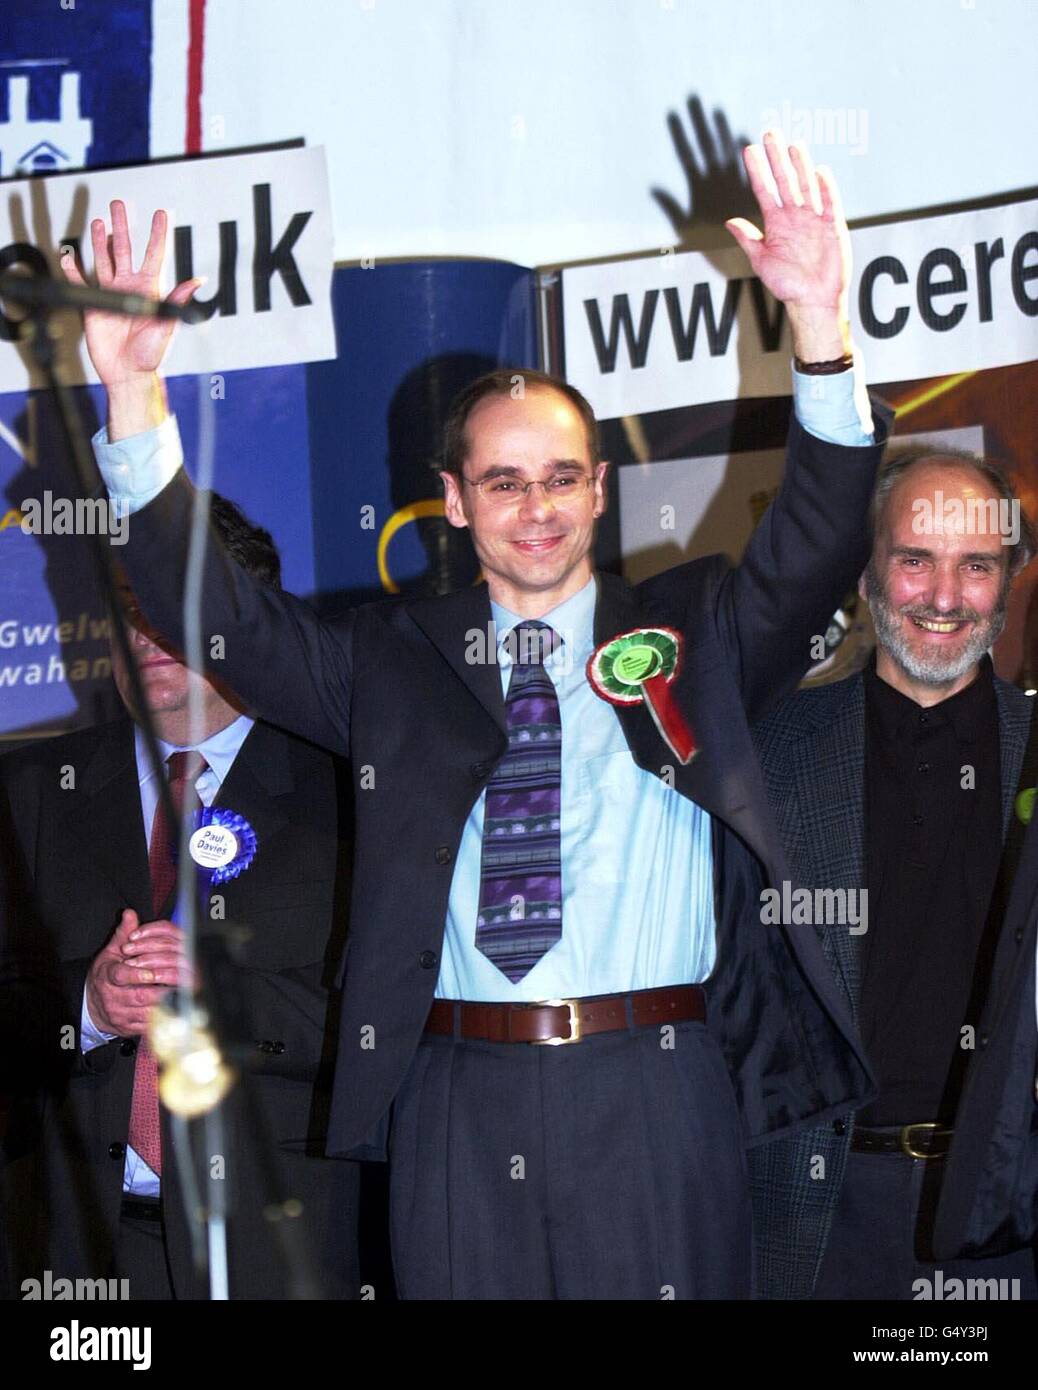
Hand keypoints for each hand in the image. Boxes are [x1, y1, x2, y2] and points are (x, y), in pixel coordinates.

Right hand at [60, 201, 201, 437]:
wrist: (127, 373)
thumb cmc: (150, 354)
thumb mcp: (167, 324)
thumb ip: (178, 299)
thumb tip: (198, 280)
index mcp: (151, 289)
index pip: (155, 254)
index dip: (159, 233)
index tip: (163, 212)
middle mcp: (131, 286)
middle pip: (126, 248)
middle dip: (123, 225)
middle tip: (120, 204)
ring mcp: (111, 293)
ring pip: (105, 258)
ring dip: (101, 240)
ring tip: (100, 221)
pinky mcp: (94, 304)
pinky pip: (82, 281)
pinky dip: (74, 268)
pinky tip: (69, 254)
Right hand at [85, 908, 192, 1037]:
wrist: (92, 1006)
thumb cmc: (106, 976)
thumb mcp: (110, 953)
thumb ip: (123, 934)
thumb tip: (130, 914)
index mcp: (108, 976)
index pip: (121, 976)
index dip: (137, 974)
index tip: (152, 972)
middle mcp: (113, 997)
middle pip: (139, 995)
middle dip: (162, 989)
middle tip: (183, 983)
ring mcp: (121, 1015)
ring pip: (147, 1012)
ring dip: (168, 1004)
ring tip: (185, 995)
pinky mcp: (129, 1028)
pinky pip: (148, 1026)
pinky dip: (164, 1018)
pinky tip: (177, 1010)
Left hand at [725, 131, 850, 360]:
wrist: (812, 300)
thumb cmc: (787, 285)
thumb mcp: (761, 261)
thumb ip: (748, 239)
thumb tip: (729, 222)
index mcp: (776, 223)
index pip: (764, 190)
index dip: (756, 170)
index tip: (748, 150)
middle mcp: (794, 216)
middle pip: (785, 180)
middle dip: (777, 158)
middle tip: (770, 133)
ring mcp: (814, 219)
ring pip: (806, 186)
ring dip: (800, 165)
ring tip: (793, 144)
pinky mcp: (832, 226)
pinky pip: (829, 203)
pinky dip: (825, 188)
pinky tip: (819, 171)